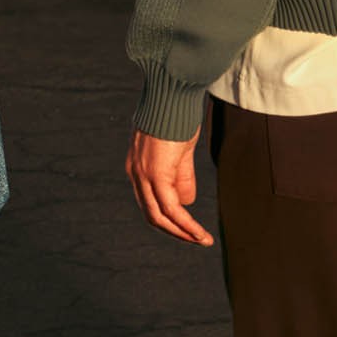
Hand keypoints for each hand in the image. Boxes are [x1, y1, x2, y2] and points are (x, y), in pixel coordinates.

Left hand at [126, 125, 213, 244]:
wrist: (171, 96)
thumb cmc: (176, 117)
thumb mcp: (178, 150)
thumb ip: (180, 174)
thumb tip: (185, 201)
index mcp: (136, 166)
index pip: (148, 201)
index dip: (167, 217)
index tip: (186, 226)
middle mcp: (135, 173)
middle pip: (151, 214)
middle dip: (174, 231)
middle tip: (194, 239)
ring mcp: (143, 175)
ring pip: (159, 216)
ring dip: (182, 232)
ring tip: (201, 240)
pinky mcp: (157, 174)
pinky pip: (172, 208)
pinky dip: (186, 225)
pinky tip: (199, 233)